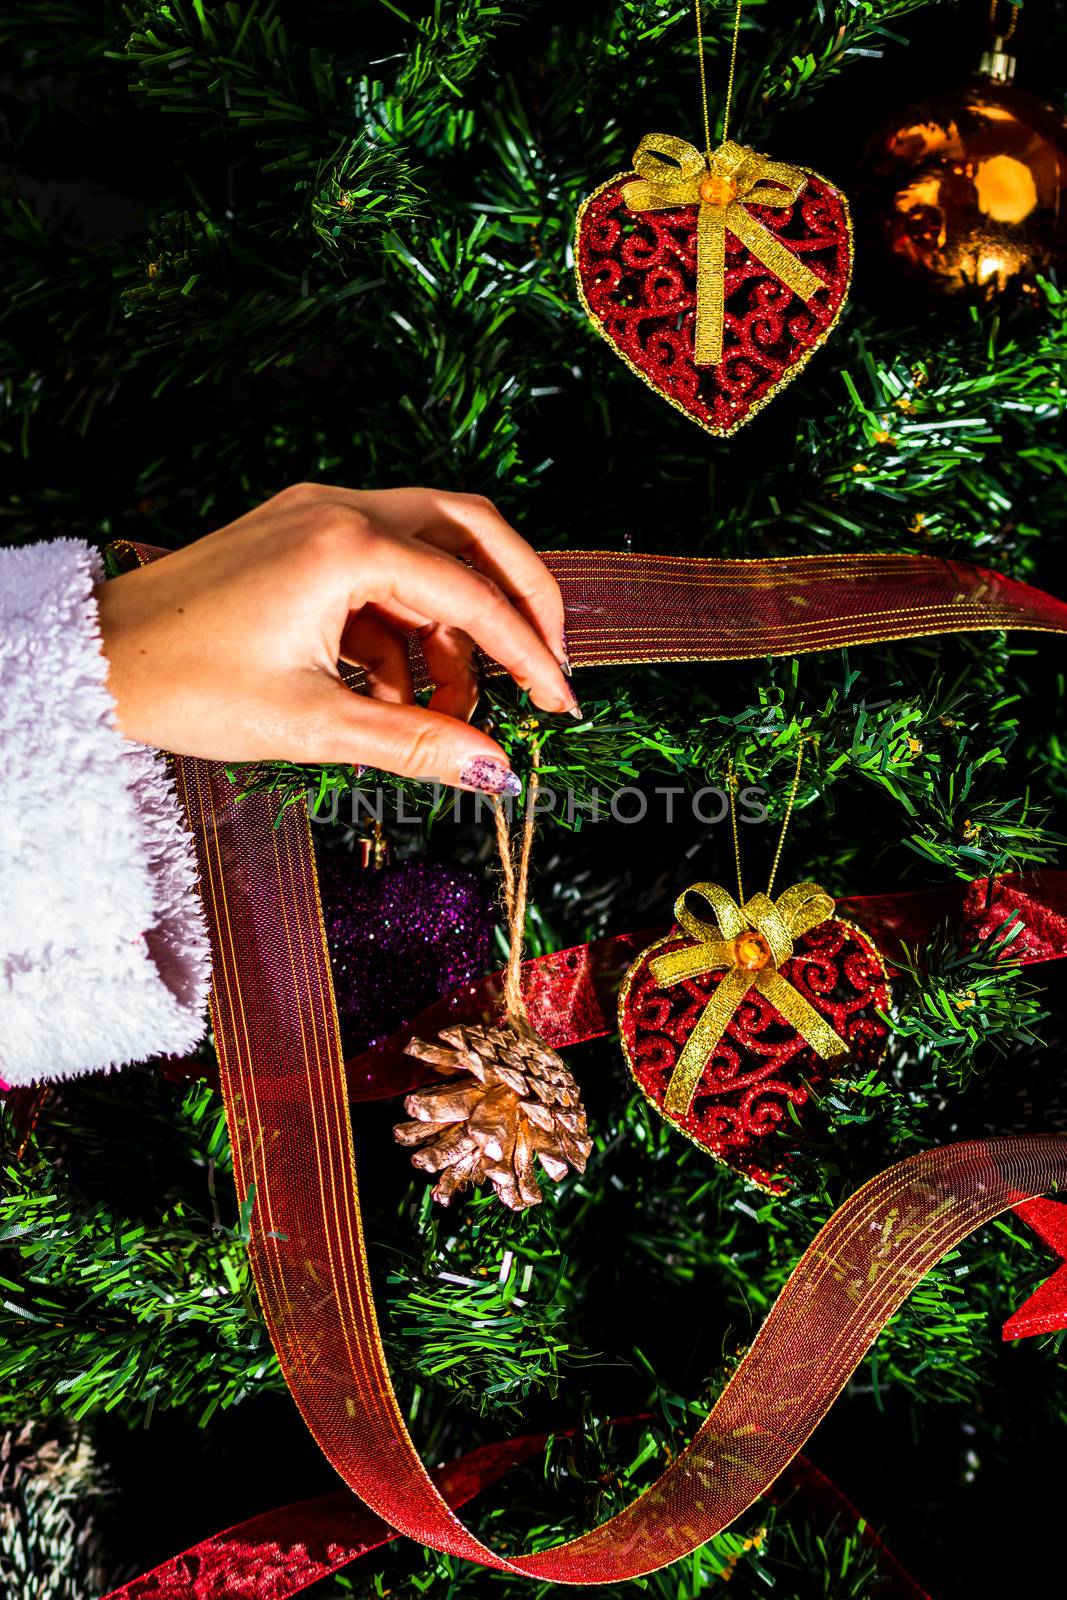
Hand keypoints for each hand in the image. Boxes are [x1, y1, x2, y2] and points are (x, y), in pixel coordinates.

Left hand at [95, 483, 577, 792]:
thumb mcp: (313, 725)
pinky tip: (391, 696)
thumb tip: (496, 772)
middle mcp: (339, 510)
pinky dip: (402, 629)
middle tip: (545, 668)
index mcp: (345, 544)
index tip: (560, 701)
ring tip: (448, 711)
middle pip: (471, 532)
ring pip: (429, 552)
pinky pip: (381, 572)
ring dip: (454, 627)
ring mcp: (316, 516)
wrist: (95, 662)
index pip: (471, 591)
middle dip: (518, 601)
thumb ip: (417, 744)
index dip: (527, 652)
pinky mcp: (299, 537)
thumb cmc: (187, 686)